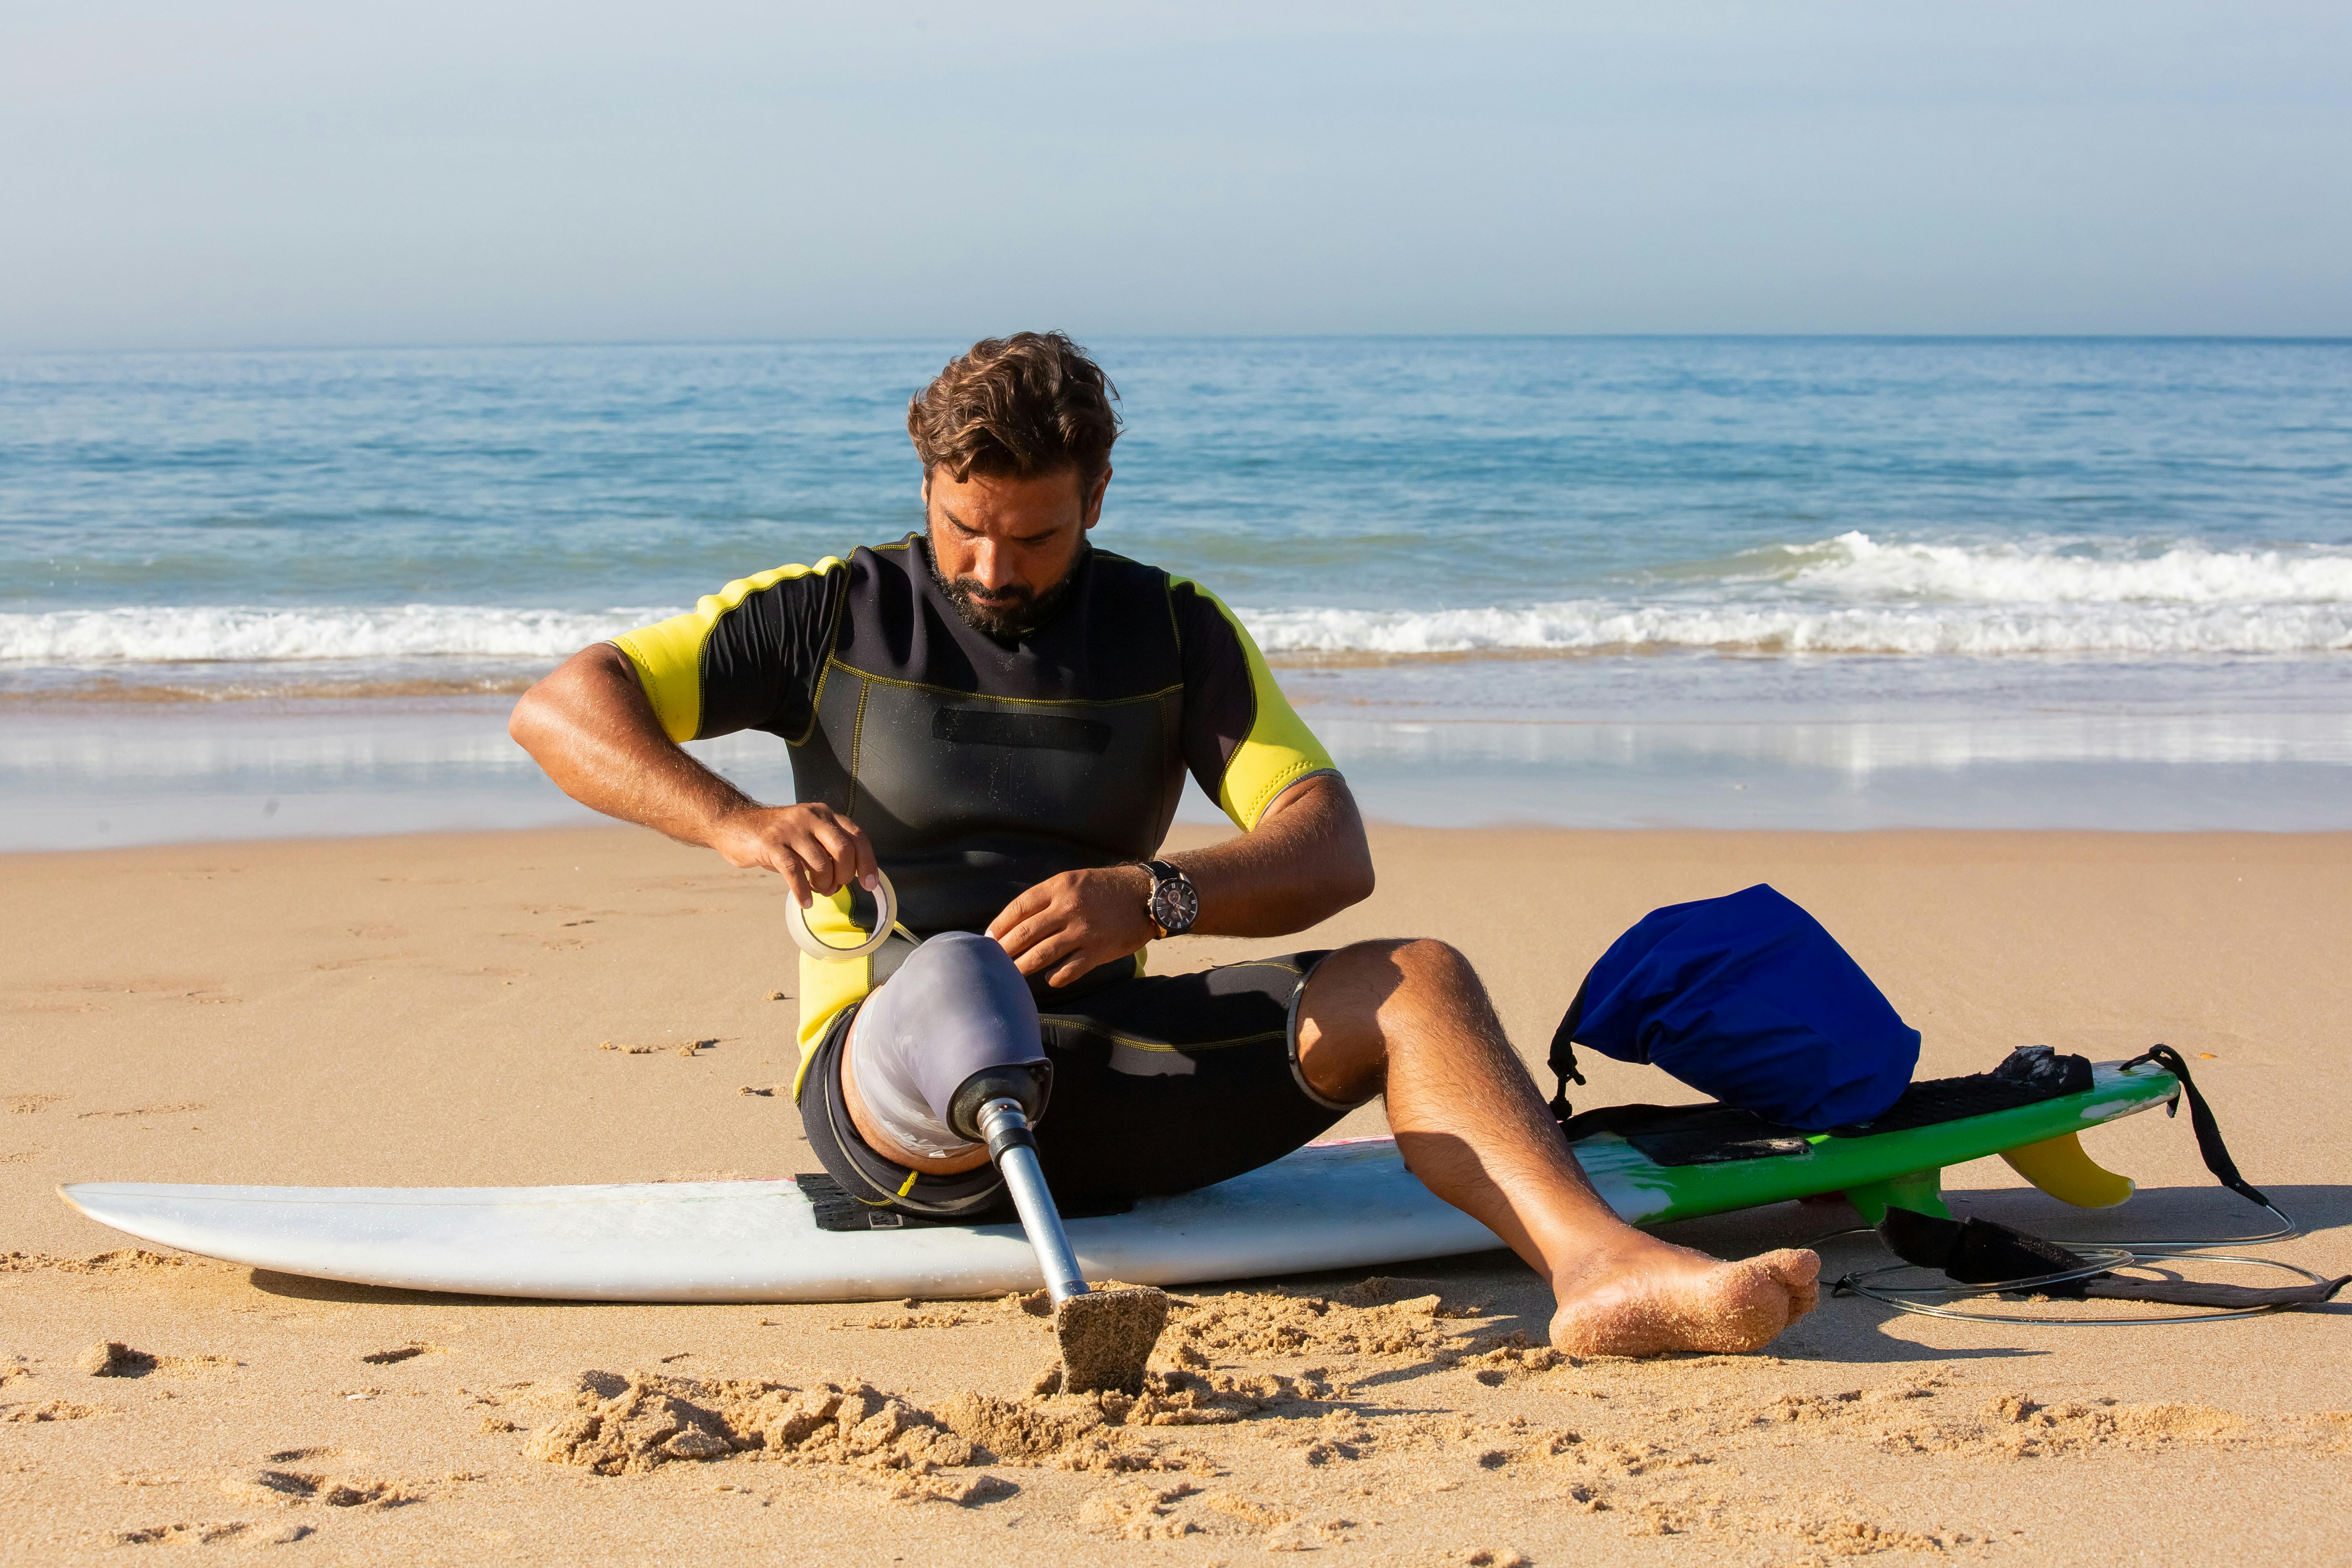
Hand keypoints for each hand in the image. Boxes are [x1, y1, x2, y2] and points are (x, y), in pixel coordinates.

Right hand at [708, 803, 878, 906]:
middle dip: (844, 875)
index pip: (857, 836)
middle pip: (844, 850)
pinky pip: (794, 871)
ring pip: (821, 863)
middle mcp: (811, 817)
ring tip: (817, 892)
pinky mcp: (771, 843)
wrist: (734, 825)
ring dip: (823, 885)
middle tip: (834, 887)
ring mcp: (791, 829)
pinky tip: (804, 902)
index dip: (868, 863)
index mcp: (825, 815)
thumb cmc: (777, 838)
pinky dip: (802, 892)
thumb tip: (851, 877)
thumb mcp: (807, 836)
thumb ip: (828, 850)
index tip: (870, 885)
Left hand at [988, 864, 1157, 986]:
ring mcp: (1083, 931)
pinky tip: (1049, 979)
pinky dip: (1055, 977)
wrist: (1147, 895)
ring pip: (1042, 954)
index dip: (999, 925)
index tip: (988, 938)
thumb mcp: (1075, 881)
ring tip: (1011, 975)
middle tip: (993, 961)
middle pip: (1025, 933)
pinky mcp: (1098, 951)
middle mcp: (1068, 908)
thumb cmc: (1107, 888)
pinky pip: (1068, 970)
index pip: (1019, 908)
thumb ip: (1048, 898)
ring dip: (1022, 967)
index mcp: (1060, 887)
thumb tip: (1018, 922)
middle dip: (1004, 949)